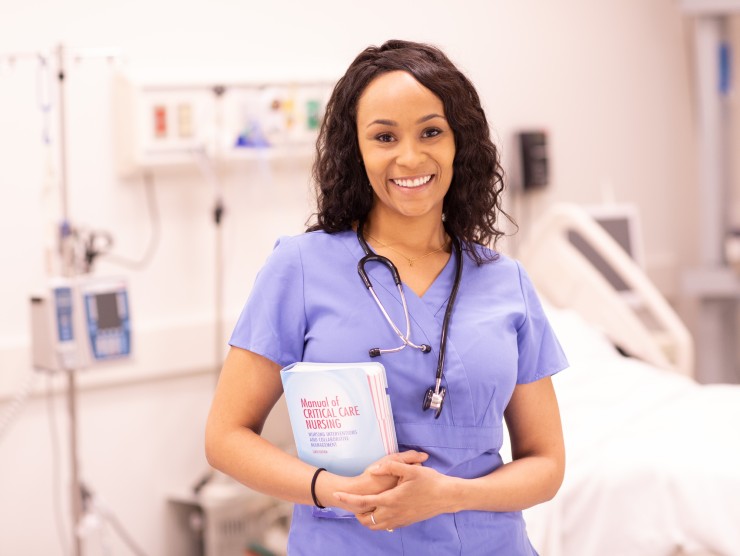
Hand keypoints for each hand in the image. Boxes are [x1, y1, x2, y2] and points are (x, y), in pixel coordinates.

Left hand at [334, 456, 452, 530]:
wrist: (447, 497)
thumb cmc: (430, 481)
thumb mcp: (410, 469)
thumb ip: (390, 467)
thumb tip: (374, 469)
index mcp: (390, 499)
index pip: (362, 503)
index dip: (347, 500)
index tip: (336, 495)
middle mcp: (393, 513)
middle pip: (366, 520)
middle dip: (356, 512)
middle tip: (353, 502)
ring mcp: (400, 520)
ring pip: (376, 526)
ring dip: (367, 518)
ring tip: (365, 506)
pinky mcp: (406, 522)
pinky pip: (387, 526)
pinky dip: (379, 521)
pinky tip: (382, 510)